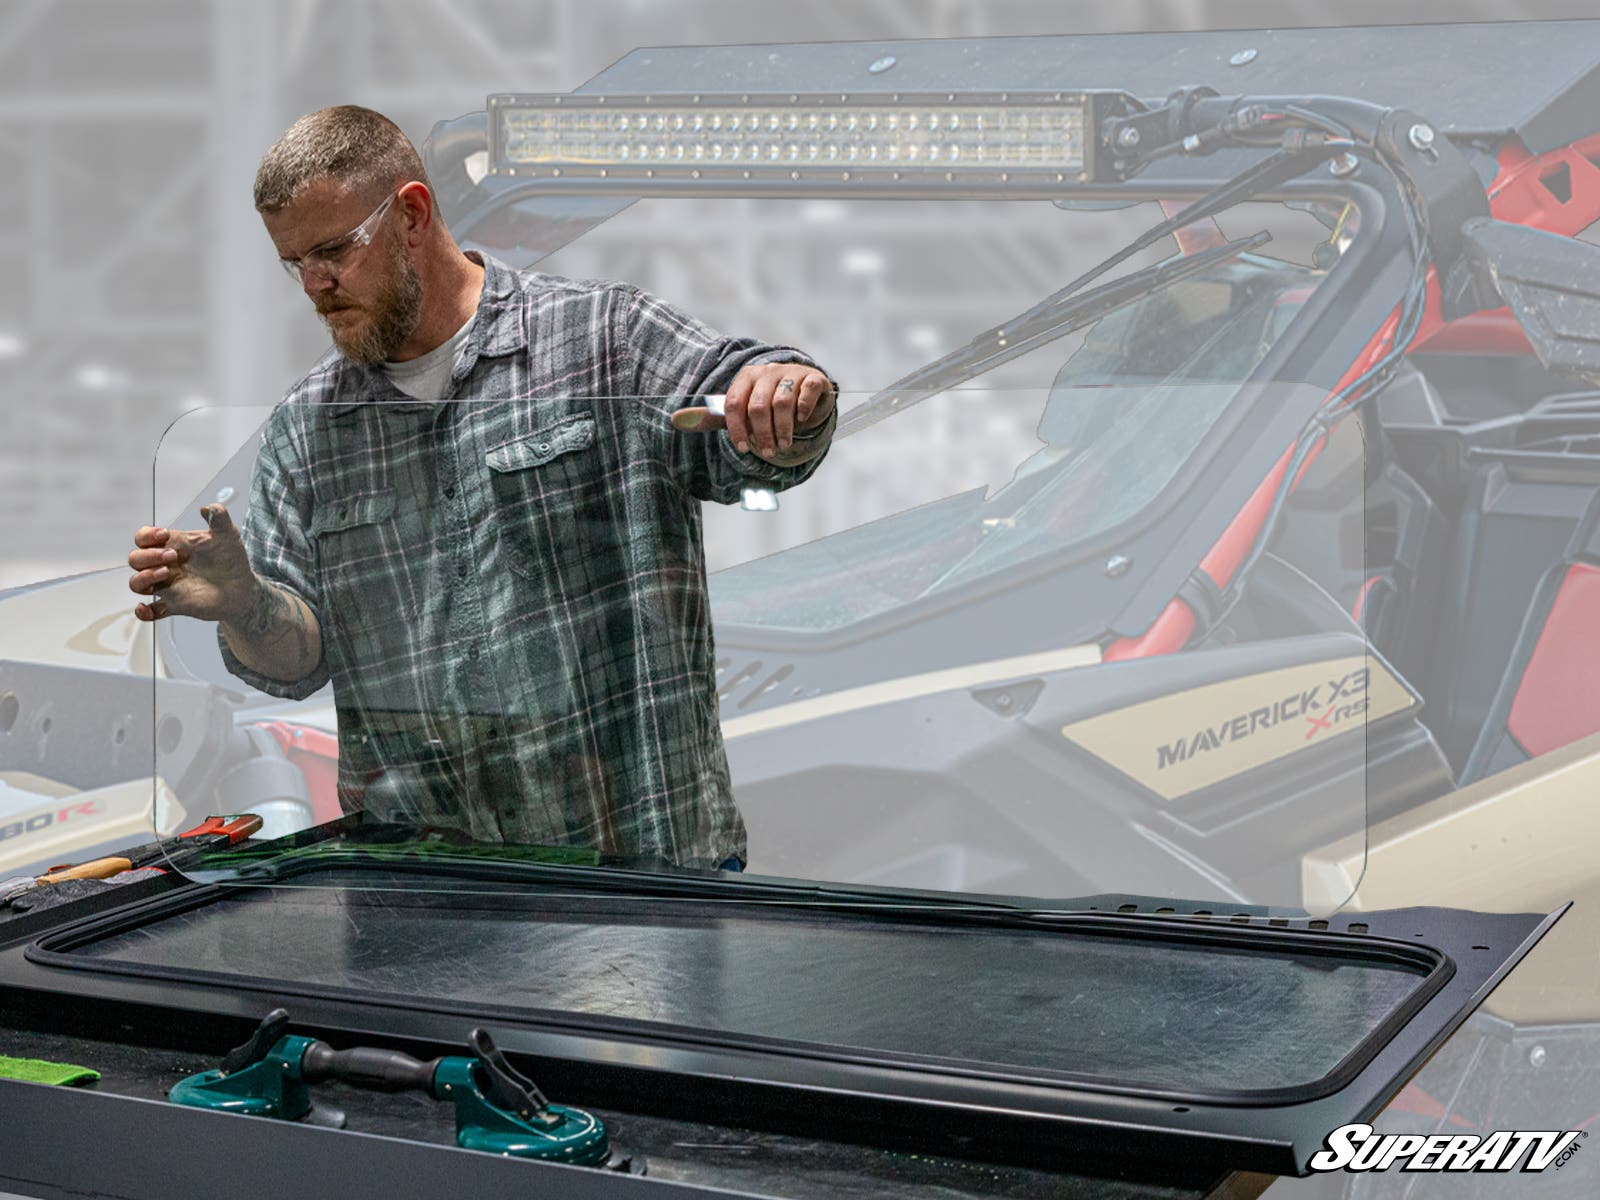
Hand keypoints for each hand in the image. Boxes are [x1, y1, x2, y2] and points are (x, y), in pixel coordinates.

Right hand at [128, 504, 257, 622]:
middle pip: (135, 559)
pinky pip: (150, 613)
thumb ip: (219, 517)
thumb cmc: (231, 559)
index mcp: (172, 546)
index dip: (146, 535)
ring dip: (144, 578)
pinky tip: (145, 609)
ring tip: (166, 574)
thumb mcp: (228, 535)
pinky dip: (143, 613)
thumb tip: (207, 507)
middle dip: (147, 556)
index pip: (143, 538)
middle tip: (173, 557)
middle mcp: (165, 565)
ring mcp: (168, 586)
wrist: (243, 587)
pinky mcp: (174, 605)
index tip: (165, 535)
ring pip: (137, 584)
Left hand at [672, 362, 834, 461]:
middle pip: (759, 406)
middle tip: (767, 452)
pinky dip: (804, 409)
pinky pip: (807, 391)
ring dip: (783, 429)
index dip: (736, 429)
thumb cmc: (765, 402)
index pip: (734, 403)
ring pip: (783, 402)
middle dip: (761, 434)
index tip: (741, 448)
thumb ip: (711, 416)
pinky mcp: (812, 378)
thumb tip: (673, 420)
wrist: (802, 388)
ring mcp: (790, 372)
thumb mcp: (739, 409)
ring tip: (783, 445)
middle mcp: (767, 372)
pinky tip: (802, 420)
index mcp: (745, 377)